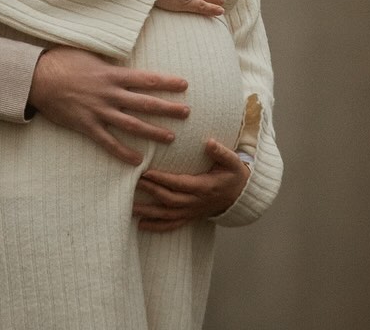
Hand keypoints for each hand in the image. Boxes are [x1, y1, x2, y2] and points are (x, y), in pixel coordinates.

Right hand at [27, 47, 190, 164]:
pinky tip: (137, 161)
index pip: (146, 78)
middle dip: (168, 108)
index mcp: (112, 73)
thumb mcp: (89, 54)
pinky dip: (123, 153)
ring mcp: (99, 111)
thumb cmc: (62, 61)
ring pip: (132, 125)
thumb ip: (108, 61)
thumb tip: (122, 59)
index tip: (184, 85)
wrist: (38, 78)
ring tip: (170, 137)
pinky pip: (108, 142)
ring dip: (153, 132)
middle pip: (145, 103)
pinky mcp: (87, 126)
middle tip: (187, 113)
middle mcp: (109, 93)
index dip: (166, 82)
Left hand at [132, 139, 249, 231]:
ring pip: (167, 215)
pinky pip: (172, 225)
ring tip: (129, 207)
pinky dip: (156, 227)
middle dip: (150, 191)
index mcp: (203, 187)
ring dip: (148, 212)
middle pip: (169, 199)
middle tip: (132, 183)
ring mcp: (191, 212)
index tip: (146, 172)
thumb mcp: (233, 162)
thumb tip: (209, 142)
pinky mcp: (190, 217)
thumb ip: (221, 152)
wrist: (240, 196)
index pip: (179, 184)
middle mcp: (195, 202)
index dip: (162, 180)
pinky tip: (140, 225)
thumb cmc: (233, 175)